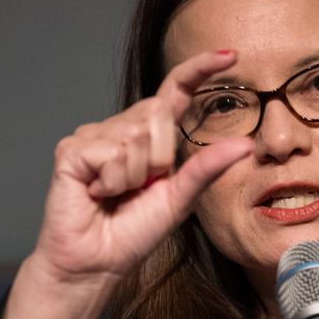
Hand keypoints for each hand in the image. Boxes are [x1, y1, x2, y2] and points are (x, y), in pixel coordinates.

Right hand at [33, 49, 252, 284]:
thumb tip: (246, 144)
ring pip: (137, 136)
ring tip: (115, 195)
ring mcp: (94, 135)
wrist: (96, 264)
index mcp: (149, 137)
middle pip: (158, 115)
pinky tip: (97, 193)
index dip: (199, 69)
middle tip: (140, 189)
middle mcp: (120, 128)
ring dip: (134, 176)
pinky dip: (112, 180)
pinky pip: (111, 151)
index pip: (175, 91)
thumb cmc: (133, 233)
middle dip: (160, 159)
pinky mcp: (72, 149)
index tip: (230, 55)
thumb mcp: (180, 199)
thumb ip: (208, 168)